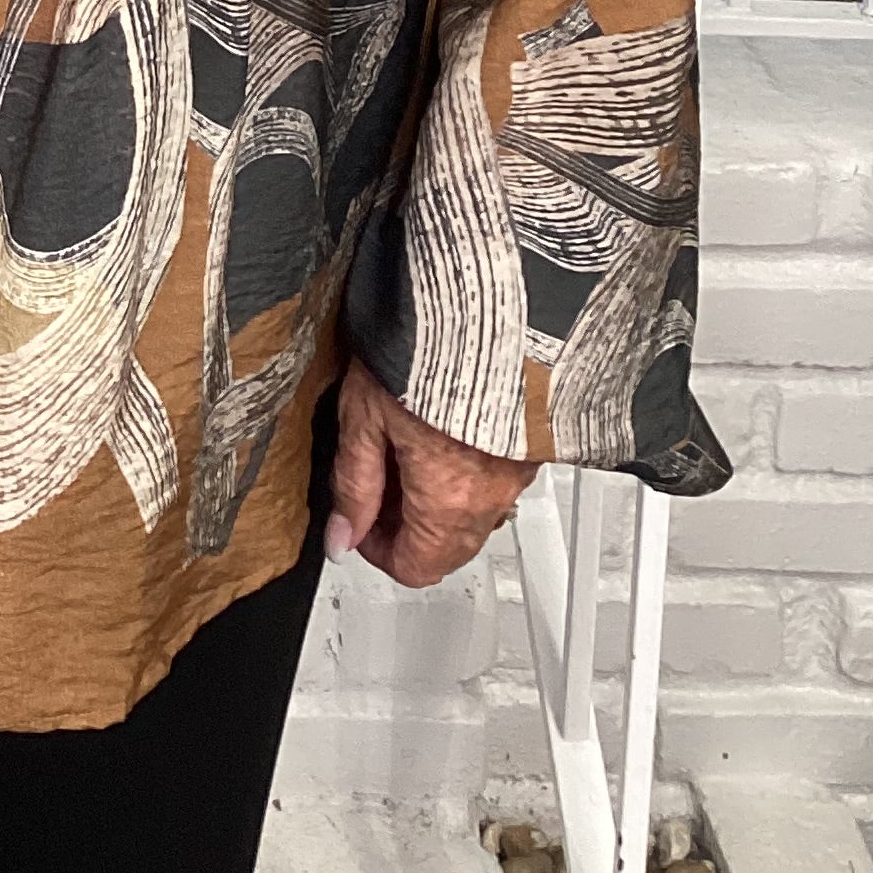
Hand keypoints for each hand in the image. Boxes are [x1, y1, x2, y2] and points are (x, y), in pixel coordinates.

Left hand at [326, 356, 537, 586]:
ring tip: (406, 451)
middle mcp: (490, 498)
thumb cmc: (425, 350)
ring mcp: (517, 473)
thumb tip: (340, 537)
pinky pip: (496, 485)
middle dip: (407, 528)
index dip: (375, 549)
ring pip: (473, 518)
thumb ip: (353, 484)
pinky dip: (466, 477)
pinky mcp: (532, 444)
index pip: (415, 566)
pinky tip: (441, 434)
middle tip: (378, 486)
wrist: (491, 305)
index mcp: (447, 501)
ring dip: (437, 503)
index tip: (357, 519)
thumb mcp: (365, 415)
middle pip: (447, 550)